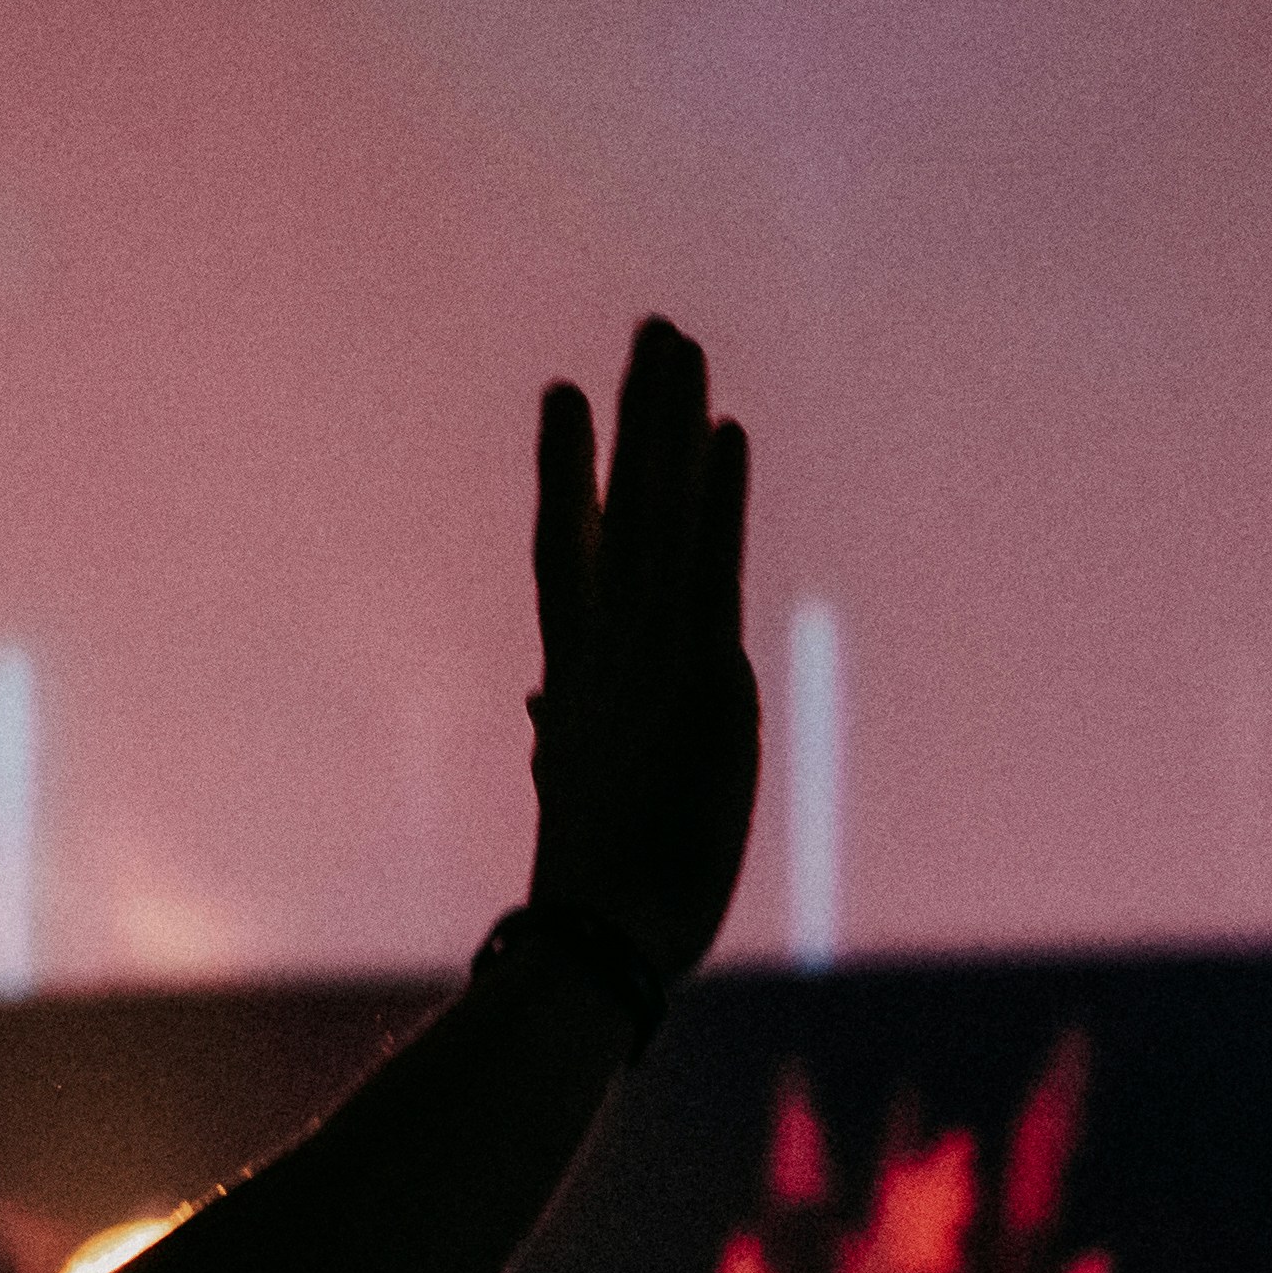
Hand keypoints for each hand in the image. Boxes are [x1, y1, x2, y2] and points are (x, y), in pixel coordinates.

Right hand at [525, 317, 759, 991]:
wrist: (600, 939)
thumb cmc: (600, 895)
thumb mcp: (581, 800)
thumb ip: (564, 738)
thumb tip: (547, 708)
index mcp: (582, 676)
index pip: (573, 552)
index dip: (572, 472)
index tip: (570, 399)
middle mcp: (605, 648)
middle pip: (617, 507)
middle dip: (631, 419)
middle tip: (649, 332)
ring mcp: (645, 655)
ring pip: (655, 515)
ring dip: (666, 423)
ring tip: (676, 340)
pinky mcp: (694, 675)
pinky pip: (704, 564)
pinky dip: (712, 498)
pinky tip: (724, 431)